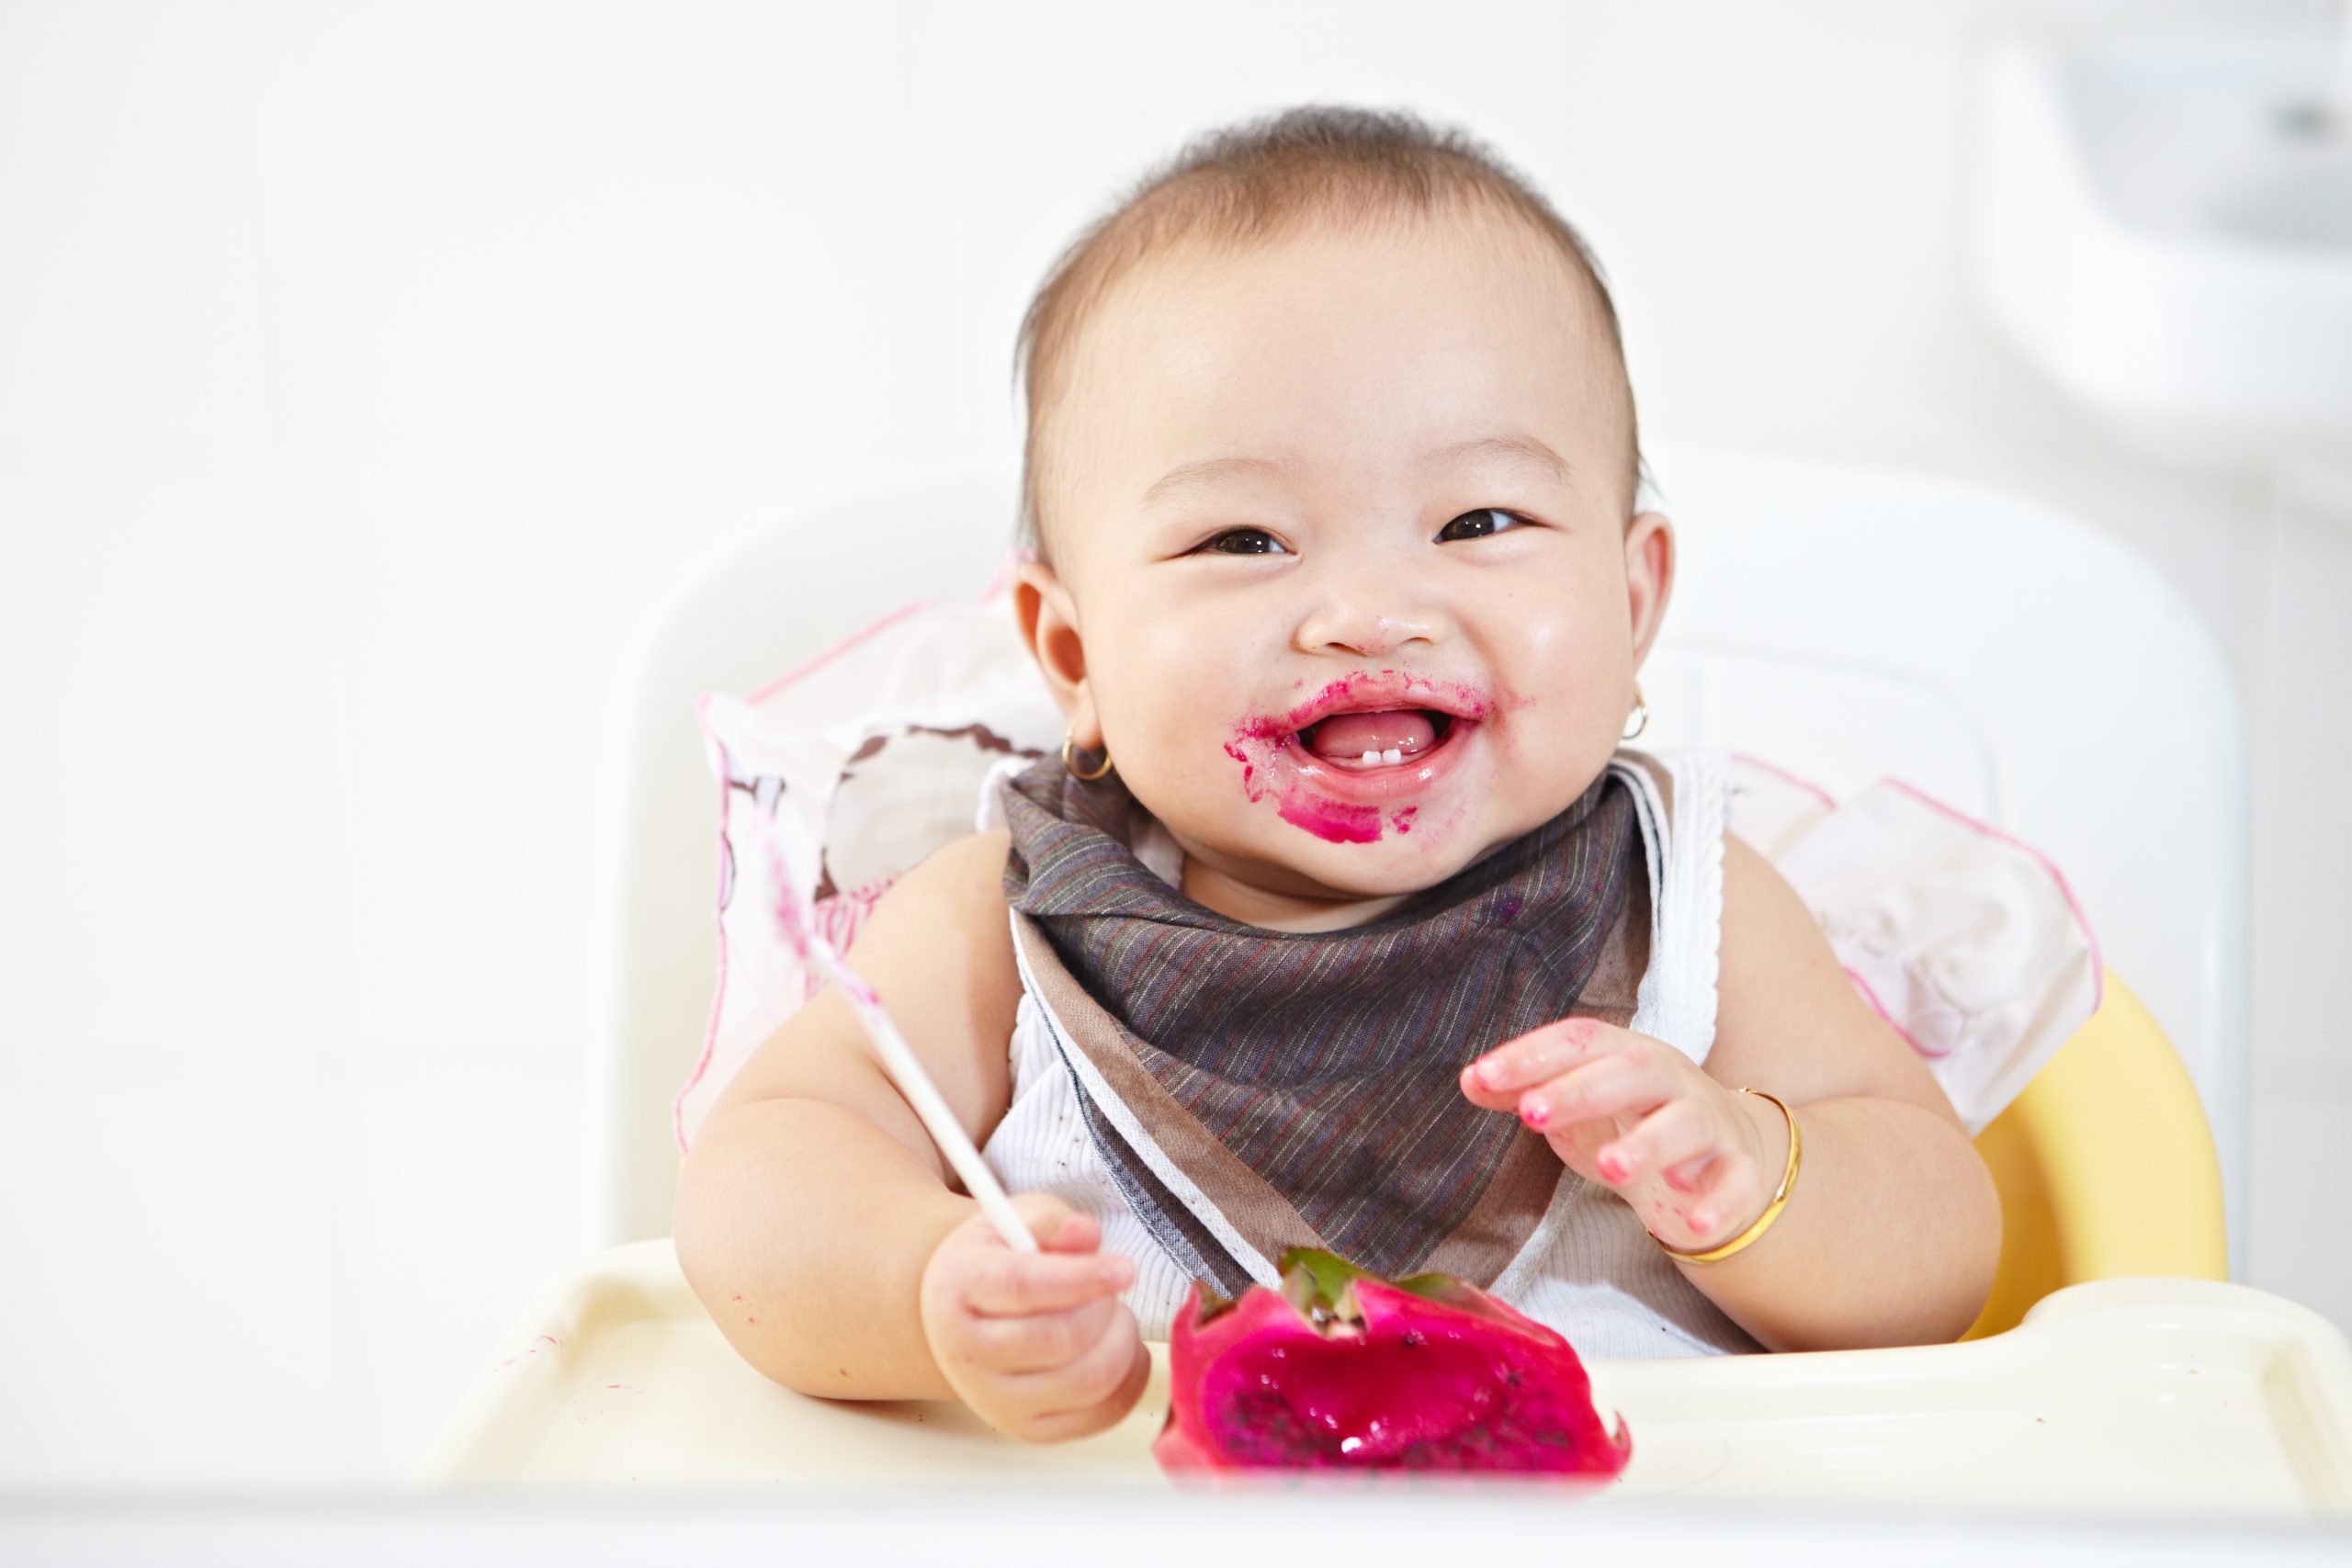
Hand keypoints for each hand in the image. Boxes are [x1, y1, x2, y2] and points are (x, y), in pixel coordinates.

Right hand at [918, 1193, 1150, 1441]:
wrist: (964, 1317)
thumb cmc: (999, 1261)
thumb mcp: (1018, 1220)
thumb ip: (1053, 1221)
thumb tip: (1085, 1235)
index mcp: (961, 1287)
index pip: (1022, 1287)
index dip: (1081, 1279)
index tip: (1125, 1269)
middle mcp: (968, 1353)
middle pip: (1060, 1339)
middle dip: (1105, 1308)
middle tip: (1112, 1285)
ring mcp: (995, 1401)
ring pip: (1087, 1381)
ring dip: (1122, 1341)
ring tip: (1113, 1315)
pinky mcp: (1028, 1428)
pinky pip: (1102, 1414)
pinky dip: (1131, 1378)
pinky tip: (1122, 1347)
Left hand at [1459, 1017, 1785, 1254]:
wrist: (1720, 1153)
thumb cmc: (1633, 1121)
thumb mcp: (1577, 1105)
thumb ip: (1527, 1091)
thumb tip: (1470, 1080)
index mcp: (1626, 1055)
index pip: (1580, 1041)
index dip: (1532, 1055)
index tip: (1484, 1076)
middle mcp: (1671, 1081)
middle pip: (1632, 1073)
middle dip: (1582, 1090)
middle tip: (1532, 1115)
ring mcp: (1709, 1125)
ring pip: (1686, 1124)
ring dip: (1649, 1143)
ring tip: (1610, 1167)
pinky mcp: (1738, 1172)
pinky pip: (1737, 1184)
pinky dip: (1719, 1203)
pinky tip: (1693, 1223)